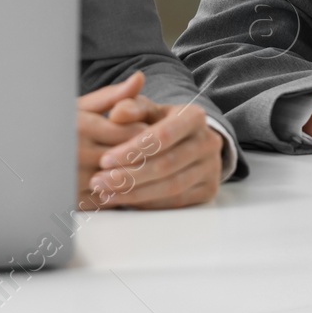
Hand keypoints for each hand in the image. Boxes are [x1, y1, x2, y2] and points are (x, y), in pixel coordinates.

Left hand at [76, 71, 224, 209]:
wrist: (188, 141)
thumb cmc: (160, 124)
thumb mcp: (148, 110)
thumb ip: (132, 108)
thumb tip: (118, 114)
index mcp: (195, 116)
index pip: (162, 136)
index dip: (133, 150)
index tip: (104, 159)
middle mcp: (209, 142)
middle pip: (166, 165)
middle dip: (129, 176)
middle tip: (99, 181)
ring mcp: (212, 167)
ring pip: (171, 187)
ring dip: (135, 193)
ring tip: (106, 193)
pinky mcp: (209, 189)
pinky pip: (176, 202)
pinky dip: (148, 204)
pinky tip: (124, 201)